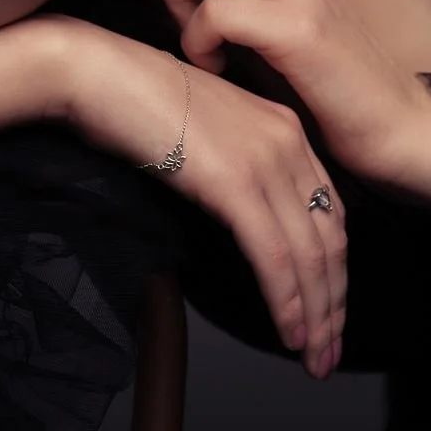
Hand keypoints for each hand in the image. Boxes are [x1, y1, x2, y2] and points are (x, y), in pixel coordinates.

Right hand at [51, 19, 346, 377]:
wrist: (96, 72)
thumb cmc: (132, 102)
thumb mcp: (202, 132)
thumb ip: (232, 166)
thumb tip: (238, 216)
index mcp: (284, 127)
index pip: (328, 212)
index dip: (334, 269)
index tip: (330, 311)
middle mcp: (286, 141)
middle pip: (329, 239)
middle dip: (333, 304)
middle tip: (329, 352)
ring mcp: (264, 160)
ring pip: (308, 255)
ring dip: (316, 316)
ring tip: (314, 358)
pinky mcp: (235, 183)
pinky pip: (273, 256)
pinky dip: (287, 301)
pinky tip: (290, 332)